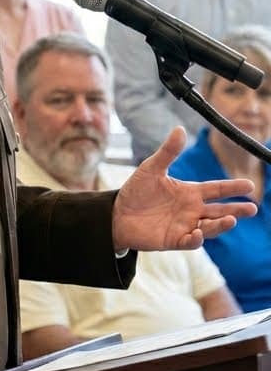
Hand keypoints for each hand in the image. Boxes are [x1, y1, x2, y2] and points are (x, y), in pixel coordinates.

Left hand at [113, 126, 256, 251]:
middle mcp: (191, 210)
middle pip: (219, 210)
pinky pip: (189, 241)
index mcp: (189, 192)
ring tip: (231, 220)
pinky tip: (198, 232)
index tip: (249, 185)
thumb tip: (180, 129)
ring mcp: (185, 226)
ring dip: (220, 225)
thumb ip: (168, 152)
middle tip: (252, 208)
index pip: (215, 190)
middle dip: (236, 210)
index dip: (232, 188)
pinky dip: (196, 238)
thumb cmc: (136, 190)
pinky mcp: (174, 239)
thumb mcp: (152, 168)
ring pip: (209, 227)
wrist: (117, 213)